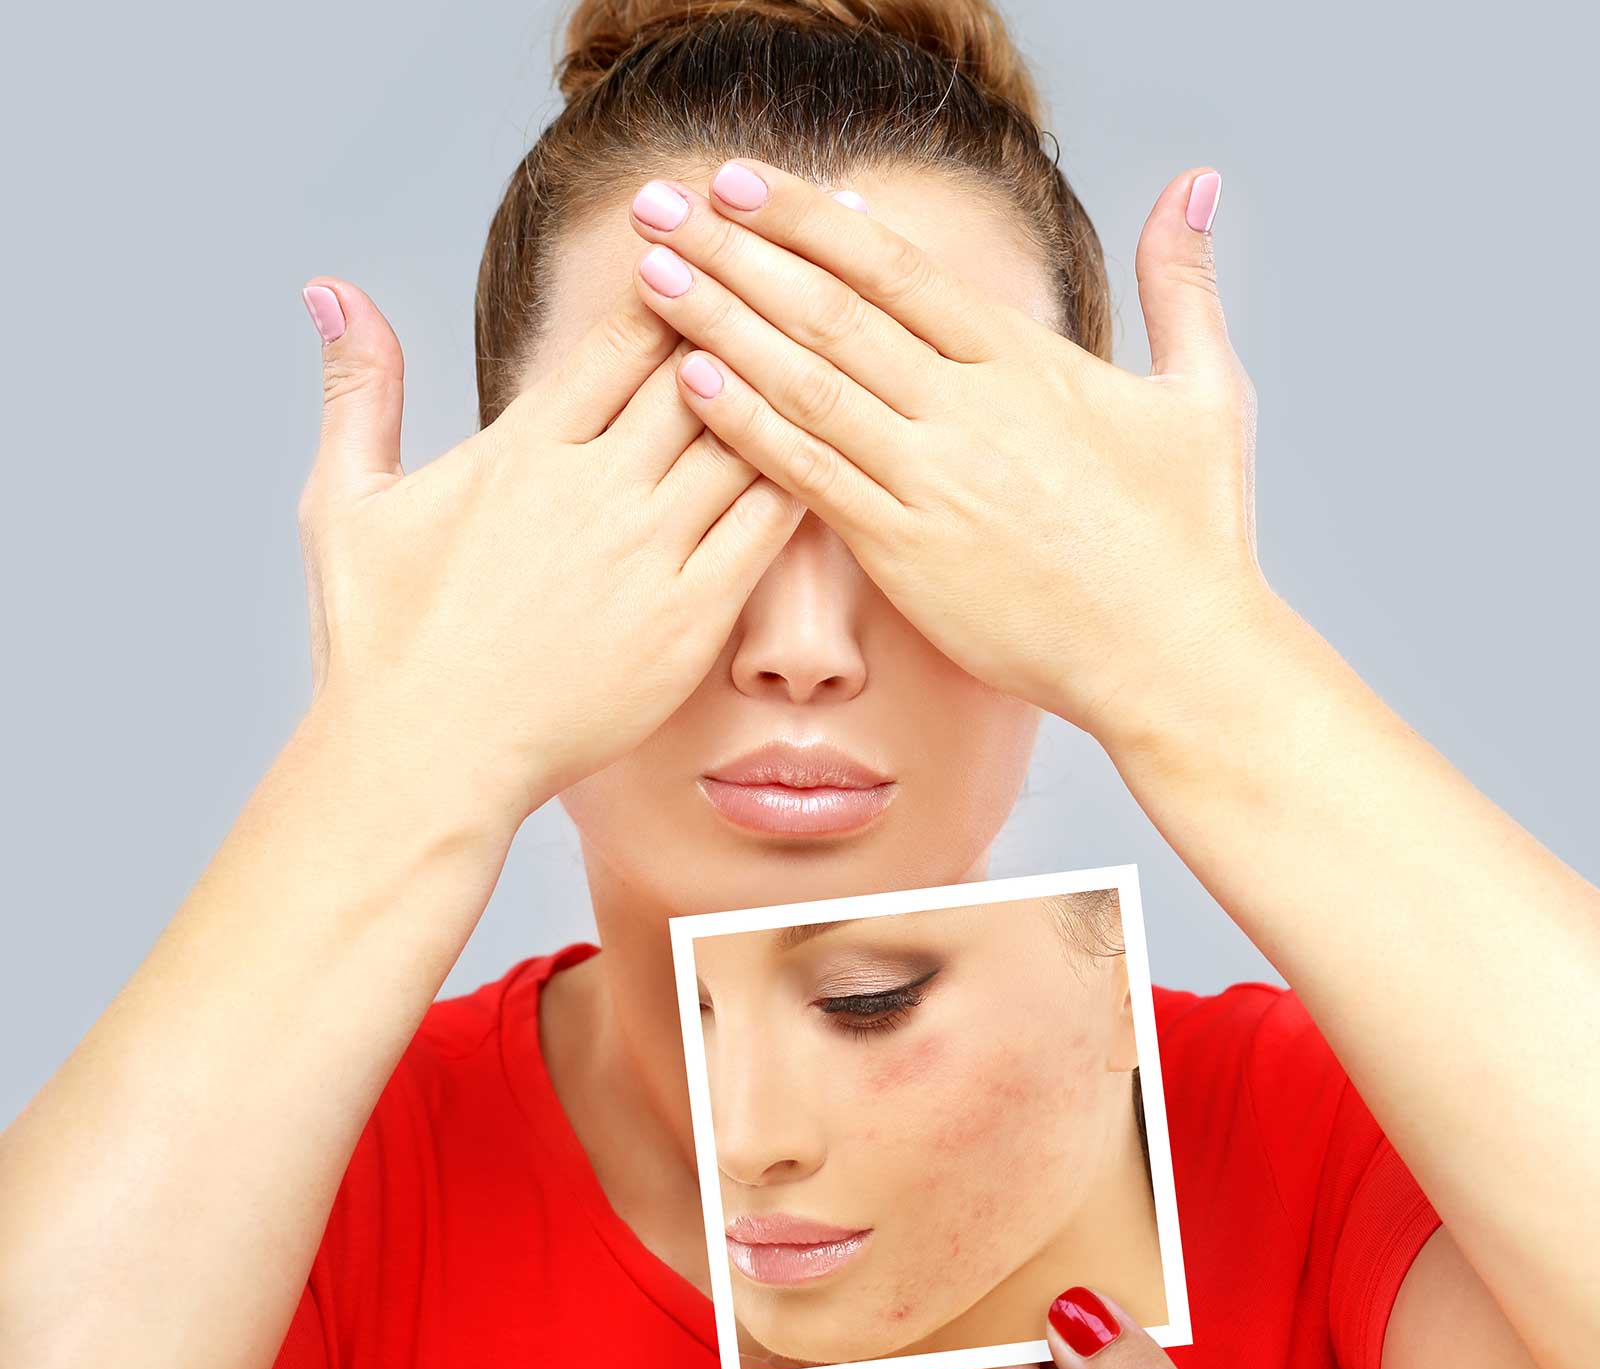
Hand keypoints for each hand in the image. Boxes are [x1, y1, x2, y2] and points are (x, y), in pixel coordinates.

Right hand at [294, 277, 803, 834]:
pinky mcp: (690, 622)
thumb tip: (333, 289)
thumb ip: (358, 388)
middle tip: (789, 294)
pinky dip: (798, 482)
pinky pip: (766, 531)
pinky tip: (830, 454)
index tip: (709, 256)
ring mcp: (649, 556)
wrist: (428, 758)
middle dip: (743, 326)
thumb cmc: (382, 641)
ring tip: (822, 363)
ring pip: (745, 443)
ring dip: (782, 398)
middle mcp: (596, 490)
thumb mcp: (348, 501)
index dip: (678, 284)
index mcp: (524, 449)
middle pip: (700, 374)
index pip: (626, 335)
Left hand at [623, 161, 1283, 750]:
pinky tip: (691, 384)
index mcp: (1026, 364)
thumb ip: (1181, 286)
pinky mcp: (907, 556)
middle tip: (657, 205)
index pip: (896, 268)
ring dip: (721, 326)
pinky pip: (810, 480)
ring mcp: (932, 483)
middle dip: (734, 253)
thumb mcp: (1206, 394)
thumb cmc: (1191, 536)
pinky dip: (750, 428)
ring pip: (806, 385)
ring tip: (650, 279)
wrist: (1171, 655)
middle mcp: (968, 411)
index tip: (739, 181)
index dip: (806, 219)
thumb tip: (1197, 184)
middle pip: (830, 312)